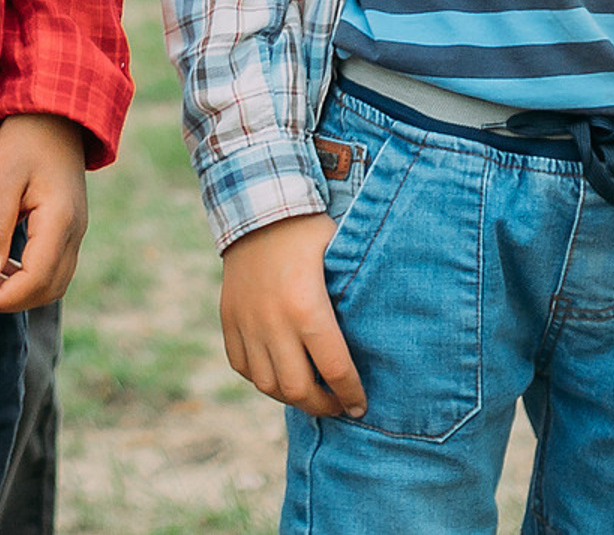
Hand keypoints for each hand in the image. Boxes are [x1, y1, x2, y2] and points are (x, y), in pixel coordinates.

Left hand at [0, 112, 89, 312]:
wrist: (55, 110)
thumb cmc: (23, 137)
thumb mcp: (1, 176)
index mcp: (60, 222)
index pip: (36, 280)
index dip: (3, 298)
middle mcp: (75, 232)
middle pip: (48, 288)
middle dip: (8, 299)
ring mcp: (75, 229)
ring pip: (53, 280)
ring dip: (18, 289)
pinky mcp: (68, 223)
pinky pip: (52, 263)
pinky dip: (27, 274)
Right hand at [221, 211, 365, 416]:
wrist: (257, 209)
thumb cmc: (309, 235)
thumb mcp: (339, 261)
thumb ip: (354, 303)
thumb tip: (385, 339)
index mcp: (306, 307)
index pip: (336, 372)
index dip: (353, 396)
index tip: (360, 405)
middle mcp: (273, 320)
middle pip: (298, 389)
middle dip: (323, 405)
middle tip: (337, 402)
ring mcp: (246, 320)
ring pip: (267, 384)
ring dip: (291, 396)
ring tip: (309, 389)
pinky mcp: (228, 317)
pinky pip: (241, 364)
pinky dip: (260, 376)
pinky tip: (278, 369)